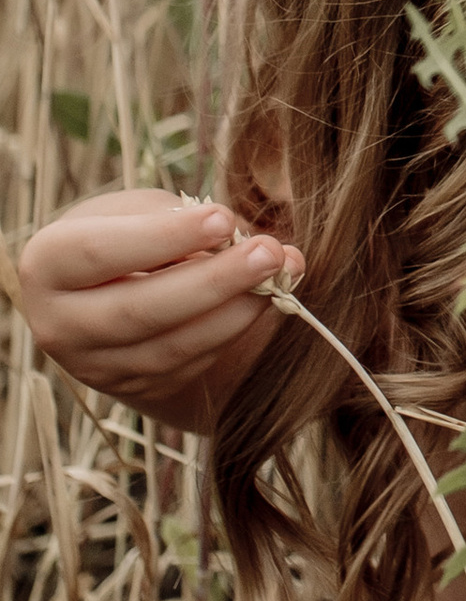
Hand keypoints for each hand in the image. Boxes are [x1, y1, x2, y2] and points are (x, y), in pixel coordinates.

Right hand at [12, 188, 290, 415]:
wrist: (110, 289)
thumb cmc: (127, 234)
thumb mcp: (137, 211)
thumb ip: (180, 220)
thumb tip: (246, 241)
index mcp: (47, 265)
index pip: (99, 253)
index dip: (163, 237)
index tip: (222, 217)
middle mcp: (59, 324)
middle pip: (137, 310)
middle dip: (212, 281)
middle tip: (269, 252)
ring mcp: (94, 367)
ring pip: (168, 348)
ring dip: (234, 311)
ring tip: (282, 274)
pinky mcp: (132, 389)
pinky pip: (187, 367)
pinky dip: (230, 333)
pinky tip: (264, 302)